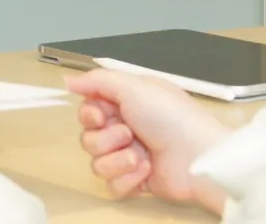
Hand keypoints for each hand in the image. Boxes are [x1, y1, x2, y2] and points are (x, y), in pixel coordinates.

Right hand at [64, 70, 231, 209]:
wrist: (198, 156)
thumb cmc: (170, 117)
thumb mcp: (134, 86)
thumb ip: (97, 80)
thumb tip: (68, 79)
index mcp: (125, 103)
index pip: (88, 110)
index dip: (89, 115)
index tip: (101, 116)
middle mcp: (125, 128)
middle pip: (88, 138)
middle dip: (106, 139)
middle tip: (129, 135)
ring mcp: (129, 156)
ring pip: (97, 164)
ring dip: (117, 160)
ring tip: (141, 157)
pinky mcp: (135, 181)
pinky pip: (112, 185)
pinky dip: (128, 179)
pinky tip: (146, 171)